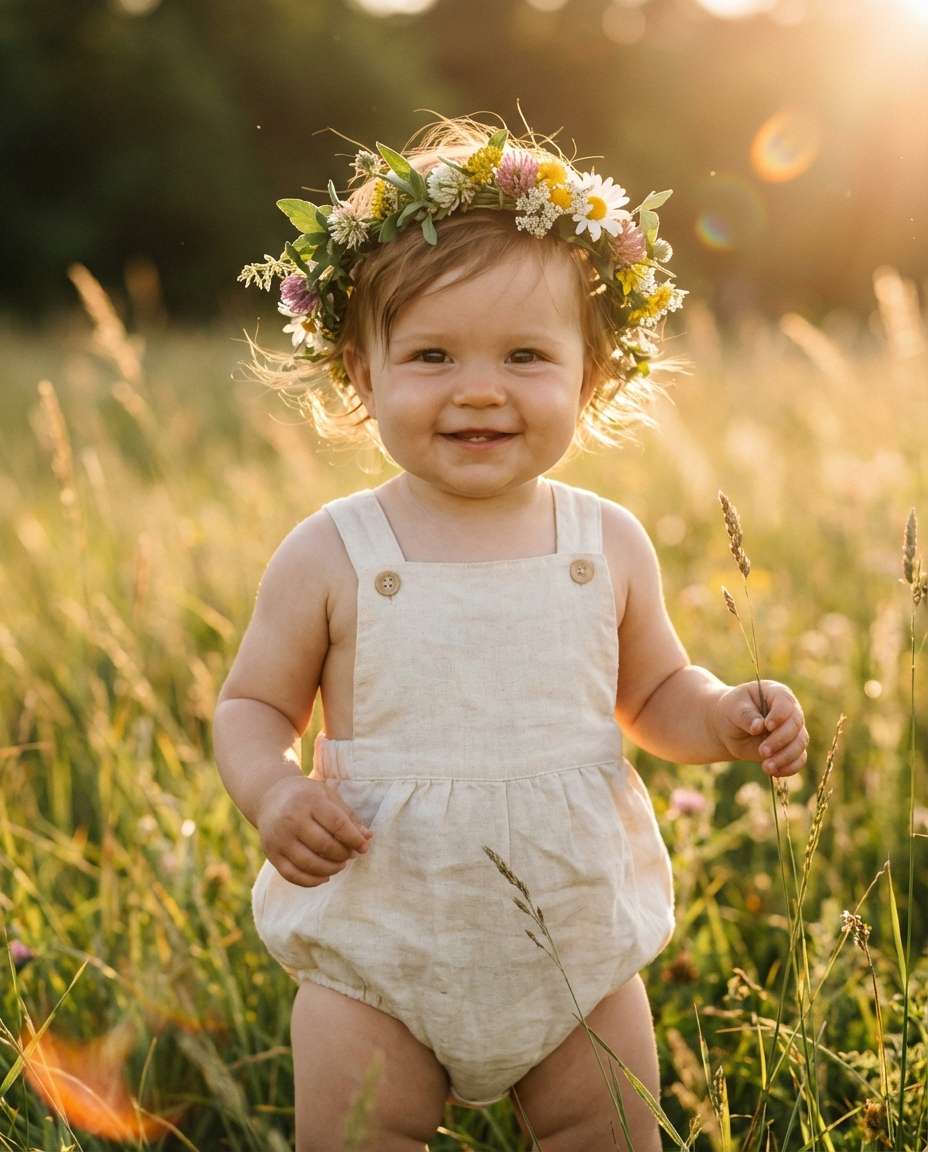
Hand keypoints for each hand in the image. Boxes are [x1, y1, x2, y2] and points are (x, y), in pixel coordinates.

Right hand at [256, 775, 373, 886]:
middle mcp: (292, 820)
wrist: (269, 796)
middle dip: (343, 855)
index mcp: (310, 801)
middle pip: (324, 846)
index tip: (364, 847)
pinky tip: (324, 877)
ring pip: (309, 864)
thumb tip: (367, 838)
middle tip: (350, 855)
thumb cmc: (306, 796)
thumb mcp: (328, 796)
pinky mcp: (272, 854)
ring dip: (331, 869)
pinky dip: (312, 881)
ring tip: (340, 865)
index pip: (337, 824)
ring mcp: (279, 839)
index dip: (354, 839)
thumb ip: (348, 816)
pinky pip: (293, 875)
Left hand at [710, 679, 807, 776]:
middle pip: (796, 725)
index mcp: (777, 693)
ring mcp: (793, 731)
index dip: (779, 715)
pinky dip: (789, 768)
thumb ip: (745, 715)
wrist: (729, 727)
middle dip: (780, 740)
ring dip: (785, 757)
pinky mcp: (791, 748)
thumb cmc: (732, 711)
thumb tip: (758, 727)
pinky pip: (799, 759)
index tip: (767, 726)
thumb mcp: (733, 708)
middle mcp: (790, 712)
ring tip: (766, 767)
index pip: (786, 703)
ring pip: (800, 744)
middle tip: (763, 751)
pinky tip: (774, 772)